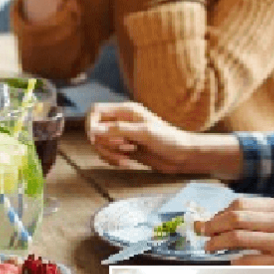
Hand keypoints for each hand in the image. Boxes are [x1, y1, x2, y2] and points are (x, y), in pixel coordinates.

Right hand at [86, 102, 203, 172]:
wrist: (182, 156)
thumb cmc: (169, 140)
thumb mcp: (144, 133)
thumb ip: (119, 130)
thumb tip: (94, 130)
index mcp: (125, 111)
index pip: (95, 111)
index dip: (90, 125)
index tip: (95, 139)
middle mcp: (121, 121)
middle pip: (94, 130)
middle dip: (103, 143)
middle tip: (123, 148)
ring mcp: (121, 136)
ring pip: (99, 144)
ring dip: (108, 154)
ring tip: (126, 158)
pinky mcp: (123, 149)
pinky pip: (107, 154)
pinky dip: (112, 160)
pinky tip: (127, 163)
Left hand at [195, 196, 273, 264]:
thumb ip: (257, 216)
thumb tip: (218, 219)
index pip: (240, 205)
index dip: (218, 214)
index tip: (207, 223)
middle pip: (236, 218)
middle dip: (213, 227)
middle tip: (204, 235)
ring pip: (238, 238)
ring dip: (217, 244)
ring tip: (211, 248)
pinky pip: (248, 260)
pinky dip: (233, 261)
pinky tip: (230, 261)